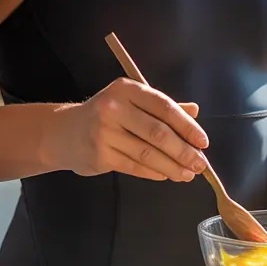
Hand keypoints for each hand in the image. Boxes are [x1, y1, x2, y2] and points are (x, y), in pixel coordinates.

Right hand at [51, 78, 207, 181]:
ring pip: (147, 154)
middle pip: (157, 133)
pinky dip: (154, 172)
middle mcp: (114, 108)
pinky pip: (135, 166)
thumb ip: (162, 106)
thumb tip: (194, 111)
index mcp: (127, 89)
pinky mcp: (100, 156)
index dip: (187, 126)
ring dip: (172, 166)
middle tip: (200, 164)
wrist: (64, 132)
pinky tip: (166, 175)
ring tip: (188, 174)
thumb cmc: (104, 114)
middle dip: (183, 151)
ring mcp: (105, 133)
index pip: (164, 107)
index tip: (203, 141)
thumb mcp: (131, 101)